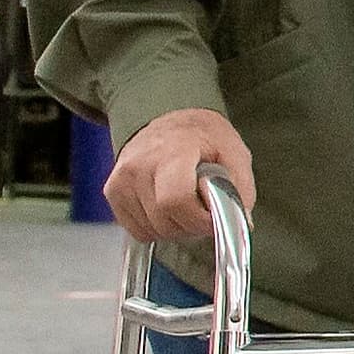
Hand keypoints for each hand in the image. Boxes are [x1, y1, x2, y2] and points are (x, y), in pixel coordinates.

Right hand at [109, 107, 253, 245]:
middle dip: (190, 226)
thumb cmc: (205, 139)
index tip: (212, 218)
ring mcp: (121, 178)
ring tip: (185, 204)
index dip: (198, 219)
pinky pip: (137, 230)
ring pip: (151, 230)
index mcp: (172, 151)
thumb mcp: (235, 155)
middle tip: (202, 210)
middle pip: (163, 221)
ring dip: (174, 228)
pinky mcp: (112, 191)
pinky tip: (167, 207)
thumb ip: (239, 190)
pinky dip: (156, 227)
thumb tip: (241, 222)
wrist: (172, 123)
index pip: (175, 200)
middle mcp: (139, 164)